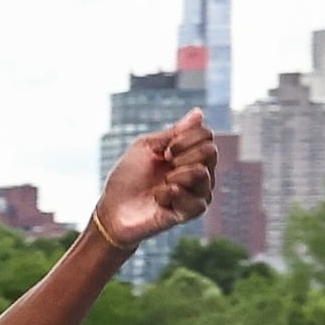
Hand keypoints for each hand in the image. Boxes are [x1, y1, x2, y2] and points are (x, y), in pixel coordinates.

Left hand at [93, 108, 216, 248]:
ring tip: (160, 185)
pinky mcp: (191, 212)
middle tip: (164, 166)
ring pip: (202, 174)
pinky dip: (170, 195)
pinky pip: (195, 200)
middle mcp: (200, 171)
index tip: (164, 151)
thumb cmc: (127, 178)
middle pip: (210, 152)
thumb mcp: (146, 147)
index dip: (185, 138)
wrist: (114, 209)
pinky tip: (158, 199)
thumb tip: (199, 112)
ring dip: (175, 176)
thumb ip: (174, 132)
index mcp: (189, 153)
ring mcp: (197, 192)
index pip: (206, 135)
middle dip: (182, 155)